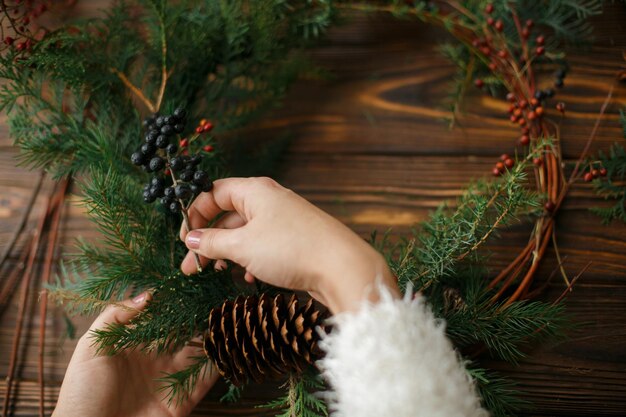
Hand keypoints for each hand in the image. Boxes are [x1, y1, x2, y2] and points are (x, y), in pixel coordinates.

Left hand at [52, 293, 217, 416]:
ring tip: (230, 317)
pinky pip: (205, 379)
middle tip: (218, 296)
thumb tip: (148, 294)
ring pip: (200, 352)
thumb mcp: (91, 349)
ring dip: (214, 336)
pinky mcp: (182, 400)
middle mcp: (156, 359)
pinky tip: (229, 346)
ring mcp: (170, 379)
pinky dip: (219, 363)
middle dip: (200, 316)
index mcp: (134, 345)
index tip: (193, 284)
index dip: (176, 302)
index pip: (161, 318)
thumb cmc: (81, 394)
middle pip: (184, 332)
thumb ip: (115, 316)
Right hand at [179, 177, 398, 312]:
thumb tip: (192, 239)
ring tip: (214, 273)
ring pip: (245, 234)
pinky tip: (246, 278)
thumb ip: (213, 242)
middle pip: (228, 216)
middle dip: (208, 241)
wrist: (342, 267)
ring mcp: (284, 221)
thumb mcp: (243, 246)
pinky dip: (249, 260)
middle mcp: (270, 201)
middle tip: (191, 267)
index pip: (214, 193)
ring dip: (227, 253)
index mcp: (255, 191)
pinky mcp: (295, 241)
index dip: (195, 214)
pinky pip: (263, 246)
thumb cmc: (291, 249)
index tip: (185, 240)